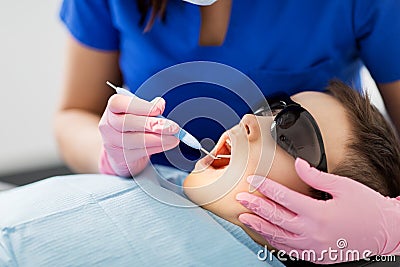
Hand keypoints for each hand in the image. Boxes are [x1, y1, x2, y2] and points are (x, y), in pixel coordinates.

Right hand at [98, 94, 179, 176]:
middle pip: (127, 122)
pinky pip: (141, 152)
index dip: (139, 106)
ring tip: (174, 138)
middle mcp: (108, 125)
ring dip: (159, 139)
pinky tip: (168, 144)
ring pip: (135, 140)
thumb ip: (148, 107)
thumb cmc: (130, 126)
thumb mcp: (138, 113)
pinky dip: (158, 147)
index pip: (119, 103)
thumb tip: (160, 103)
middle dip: (152, 124)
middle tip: (172, 127)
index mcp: (112, 109)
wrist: (119, 150)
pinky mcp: (121, 158)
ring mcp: (113, 142)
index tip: (158, 109)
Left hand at [236, 158, 399, 263]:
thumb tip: (299, 164)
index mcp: (319, 213)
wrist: (385, 234)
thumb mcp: (344, 187)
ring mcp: (313, 247)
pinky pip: (289, 250)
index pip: (284, 197)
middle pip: (276, 218)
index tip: (253, 179)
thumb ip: (316, 176)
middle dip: (255, 207)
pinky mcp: (315, 256)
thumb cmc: (367, 209)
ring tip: (245, 218)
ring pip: (278, 237)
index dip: (266, 187)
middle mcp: (312, 232)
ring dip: (259, 227)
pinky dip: (274, 241)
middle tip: (240, 198)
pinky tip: (266, 234)